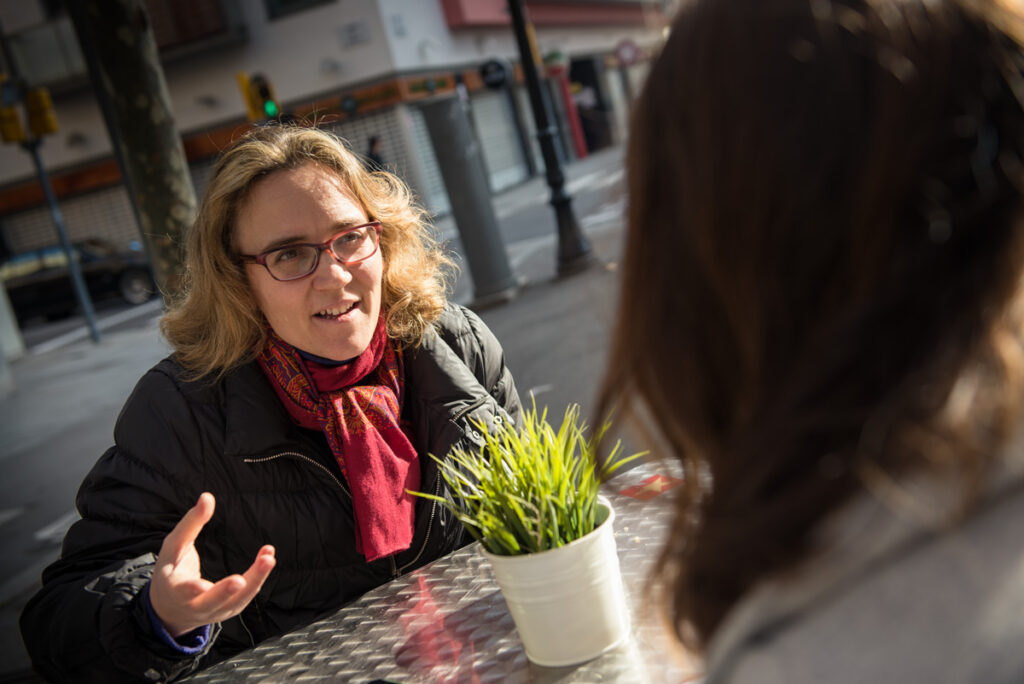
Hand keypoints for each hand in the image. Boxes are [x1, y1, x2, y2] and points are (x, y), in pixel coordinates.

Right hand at [149, 492, 275, 636]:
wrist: (173, 608)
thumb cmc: (172, 569)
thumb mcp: (174, 546)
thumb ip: (191, 523)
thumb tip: (207, 497)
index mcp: (175, 590)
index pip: (183, 591)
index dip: (192, 590)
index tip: (201, 586)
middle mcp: (195, 606)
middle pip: (213, 602)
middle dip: (226, 592)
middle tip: (239, 581)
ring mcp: (215, 612)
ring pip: (237, 600)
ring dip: (255, 579)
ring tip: (268, 558)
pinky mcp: (231, 609)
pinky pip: (247, 595)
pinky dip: (258, 577)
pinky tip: (267, 558)